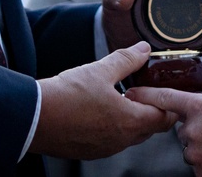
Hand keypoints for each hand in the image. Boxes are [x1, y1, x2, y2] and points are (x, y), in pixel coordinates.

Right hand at [30, 42, 176, 159]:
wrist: (33, 118)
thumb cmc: (66, 96)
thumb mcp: (100, 70)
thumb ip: (127, 60)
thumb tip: (143, 50)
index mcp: (130, 121)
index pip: (165, 117)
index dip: (168, 102)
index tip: (162, 88)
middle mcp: (121, 140)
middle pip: (150, 127)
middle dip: (152, 109)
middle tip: (144, 90)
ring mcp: (105, 149)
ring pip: (131, 135)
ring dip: (133, 118)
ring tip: (122, 97)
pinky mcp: (90, 151)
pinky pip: (112, 140)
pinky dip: (115, 126)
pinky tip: (102, 109)